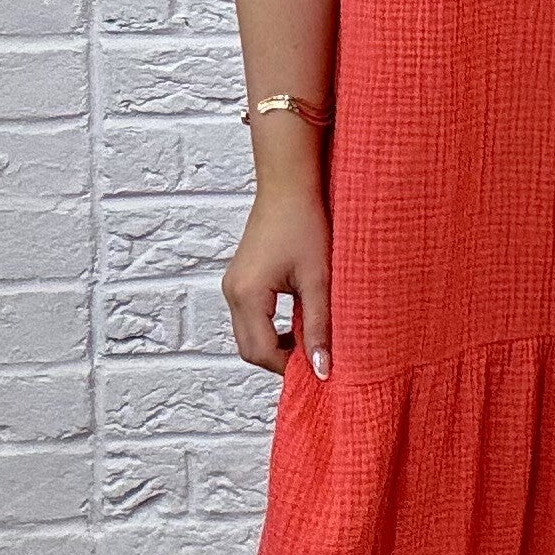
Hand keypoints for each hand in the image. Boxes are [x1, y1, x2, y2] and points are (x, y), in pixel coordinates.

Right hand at [222, 183, 331, 375]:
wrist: (288, 185)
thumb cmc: (304, 224)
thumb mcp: (318, 279)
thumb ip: (318, 327)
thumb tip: (322, 369)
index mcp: (247, 295)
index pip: (262, 352)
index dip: (290, 367)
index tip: (319, 368)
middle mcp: (232, 293)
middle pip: (249, 349)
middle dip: (280, 360)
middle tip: (315, 359)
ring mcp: (232, 285)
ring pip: (248, 334)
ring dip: (275, 345)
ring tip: (309, 340)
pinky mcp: (239, 279)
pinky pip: (249, 317)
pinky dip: (270, 328)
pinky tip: (297, 321)